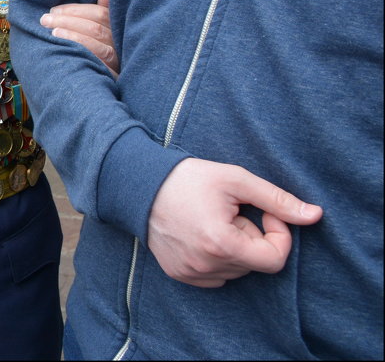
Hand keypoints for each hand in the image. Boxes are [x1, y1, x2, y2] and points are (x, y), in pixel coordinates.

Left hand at [41, 0, 117, 74]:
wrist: (104, 87)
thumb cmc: (104, 51)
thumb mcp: (106, 31)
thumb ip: (104, 13)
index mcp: (117, 28)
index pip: (99, 14)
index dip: (75, 10)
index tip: (54, 10)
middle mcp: (119, 43)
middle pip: (94, 28)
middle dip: (67, 21)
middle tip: (45, 19)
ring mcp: (116, 60)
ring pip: (95, 44)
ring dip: (72, 36)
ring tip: (53, 33)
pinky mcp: (111, 76)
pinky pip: (96, 64)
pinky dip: (80, 54)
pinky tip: (65, 50)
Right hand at [147, 158, 321, 287]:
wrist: (137, 184)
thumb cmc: (187, 178)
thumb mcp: (236, 180)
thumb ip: (277, 199)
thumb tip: (315, 215)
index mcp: (221, 244)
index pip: (274, 259)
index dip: (278, 234)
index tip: (264, 213)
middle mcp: (206, 265)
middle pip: (254, 263)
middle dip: (252, 237)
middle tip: (231, 212)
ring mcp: (190, 273)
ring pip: (236, 270)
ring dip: (234, 247)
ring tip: (212, 220)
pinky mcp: (180, 274)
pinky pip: (216, 275)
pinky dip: (217, 258)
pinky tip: (201, 233)